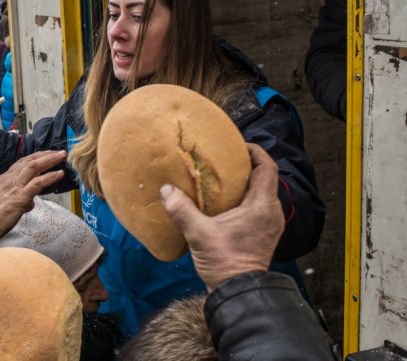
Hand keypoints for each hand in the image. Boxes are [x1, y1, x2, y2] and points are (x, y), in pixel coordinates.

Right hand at [0, 150, 66, 248]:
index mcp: (4, 179)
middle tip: (58, 152)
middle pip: (29, 161)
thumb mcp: (4, 202)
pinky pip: (38, 182)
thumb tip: (29, 202)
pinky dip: (50, 176)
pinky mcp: (21, 196)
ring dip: (50, 160)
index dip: (35, 158)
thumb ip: (19, 199)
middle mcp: (9, 179)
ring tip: (61, 156)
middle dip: (45, 154)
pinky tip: (59, 174)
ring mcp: (15, 186)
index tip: (45, 154)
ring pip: (34, 167)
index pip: (21, 163)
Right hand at [160, 143, 283, 290]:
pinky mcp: (265, 235)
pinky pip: (259, 207)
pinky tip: (227, 204)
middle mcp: (271, 212)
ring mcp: (270, 225)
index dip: (255, 152)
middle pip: (266, 178)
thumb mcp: (199, 233)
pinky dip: (247, 199)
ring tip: (224, 179)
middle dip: (248, 166)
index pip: (267, 168)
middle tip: (226, 160)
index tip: (239, 145)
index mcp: (261, 206)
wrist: (239, 293)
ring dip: (247, 183)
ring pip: (263, 193)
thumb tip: (166, 190)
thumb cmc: (225, 262)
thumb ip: (182, 210)